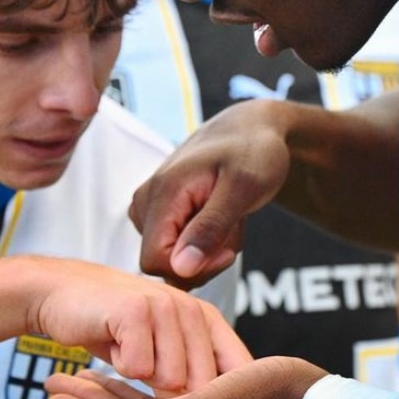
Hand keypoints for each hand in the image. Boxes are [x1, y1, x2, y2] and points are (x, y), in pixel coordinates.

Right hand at [26, 257, 250, 391]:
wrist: (63, 294)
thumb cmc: (115, 327)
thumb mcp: (164, 346)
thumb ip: (195, 369)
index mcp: (206, 318)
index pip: (237, 370)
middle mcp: (192, 309)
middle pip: (201, 387)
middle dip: (172, 397)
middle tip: (144, 371)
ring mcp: (165, 306)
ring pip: (170, 382)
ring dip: (142, 377)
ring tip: (129, 351)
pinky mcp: (136, 310)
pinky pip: (137, 370)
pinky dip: (119, 365)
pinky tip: (113, 342)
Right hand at [129, 100, 291, 286]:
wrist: (250, 129)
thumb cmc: (252, 152)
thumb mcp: (243, 189)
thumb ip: (210, 228)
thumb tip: (181, 268)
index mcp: (162, 192)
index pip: (155, 261)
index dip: (194, 268)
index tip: (226, 250)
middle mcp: (145, 200)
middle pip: (164, 265)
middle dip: (204, 259)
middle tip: (232, 227)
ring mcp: (149, 206)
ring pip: (173, 259)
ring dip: (208, 250)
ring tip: (228, 216)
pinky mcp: (158, 211)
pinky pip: (176, 248)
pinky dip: (204, 242)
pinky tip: (219, 217)